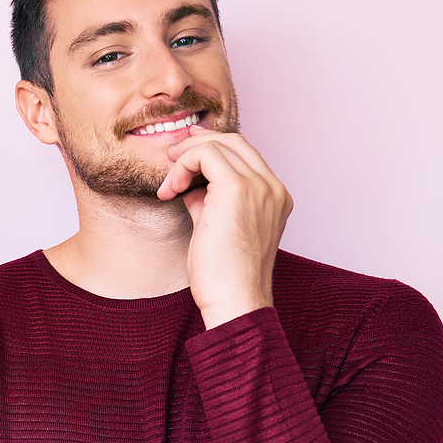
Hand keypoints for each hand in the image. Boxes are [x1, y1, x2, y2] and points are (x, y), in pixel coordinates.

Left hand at [157, 128, 292, 329]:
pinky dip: (182, 165)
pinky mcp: (237, 188)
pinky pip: (206, 154)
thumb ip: (209, 203)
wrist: (234, 300)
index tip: (183, 158)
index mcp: (275, 198)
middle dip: (197, 145)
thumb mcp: (217, 229)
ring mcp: (259, 186)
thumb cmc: (224, 277)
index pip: (245, 156)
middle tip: (169, 158)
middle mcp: (272, 188)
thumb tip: (191, 187)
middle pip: (235, 142)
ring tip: (168, 186)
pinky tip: (170, 190)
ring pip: (219, 144)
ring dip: (185, 158)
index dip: (212, 150)